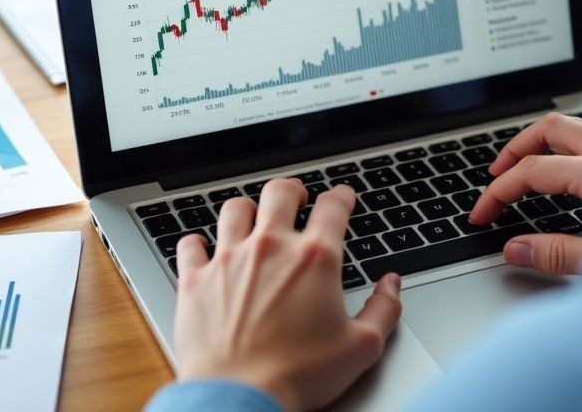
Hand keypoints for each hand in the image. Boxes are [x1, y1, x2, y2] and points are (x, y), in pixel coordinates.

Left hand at [173, 179, 402, 411]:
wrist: (240, 398)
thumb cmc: (299, 376)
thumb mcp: (362, 347)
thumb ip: (384, 309)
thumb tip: (391, 286)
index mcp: (315, 259)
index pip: (333, 208)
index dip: (342, 196)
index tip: (343, 196)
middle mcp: (271, 248)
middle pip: (280, 192)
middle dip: (293, 189)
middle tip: (298, 196)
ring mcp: (229, 260)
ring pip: (234, 209)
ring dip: (247, 209)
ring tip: (253, 216)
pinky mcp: (195, 280)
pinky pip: (191, 244)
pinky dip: (197, 242)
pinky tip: (203, 246)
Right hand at [469, 112, 581, 274]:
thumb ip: (559, 254)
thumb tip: (515, 250)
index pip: (532, 172)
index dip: (497, 194)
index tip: (481, 216)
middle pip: (547, 128)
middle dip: (511, 150)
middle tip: (493, 179)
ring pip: (571, 126)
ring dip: (539, 143)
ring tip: (521, 170)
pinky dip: (566, 147)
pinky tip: (566, 173)